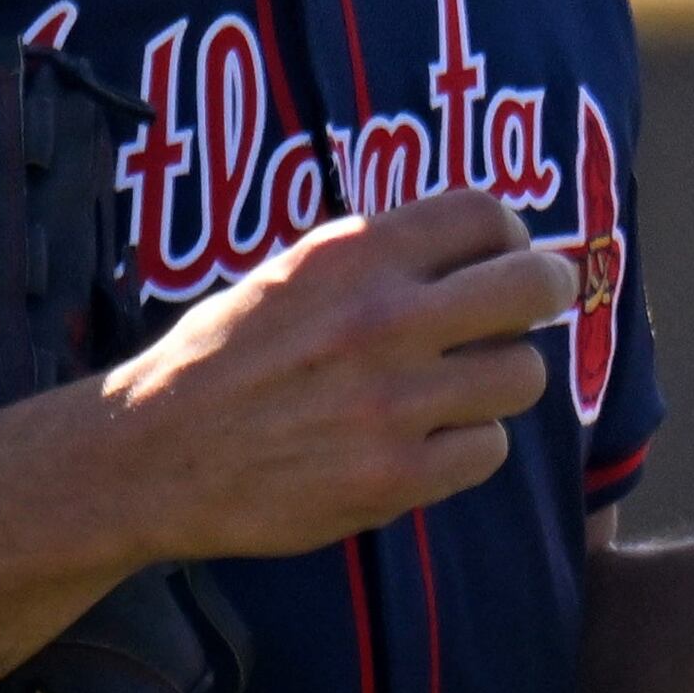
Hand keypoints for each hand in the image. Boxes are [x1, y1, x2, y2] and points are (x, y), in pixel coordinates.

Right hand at [93, 188, 575, 560]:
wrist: (149, 456)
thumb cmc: (224, 357)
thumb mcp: (292, 273)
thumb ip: (380, 256)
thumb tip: (483, 243)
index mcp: (352, 256)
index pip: (486, 213)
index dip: (507, 235)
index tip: (501, 255)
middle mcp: (381, 320)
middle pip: (534, 287)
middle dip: (544, 294)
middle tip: (529, 310)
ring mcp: (391, 404)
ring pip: (522, 375)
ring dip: (500, 381)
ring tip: (457, 388)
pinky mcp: (393, 478)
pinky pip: (490, 450)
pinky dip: (468, 447)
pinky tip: (426, 442)